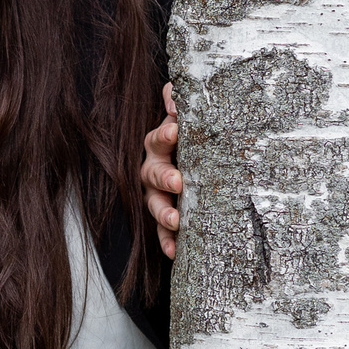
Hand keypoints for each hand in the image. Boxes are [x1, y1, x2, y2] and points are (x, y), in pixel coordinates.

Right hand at [142, 84, 182, 259]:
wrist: (196, 159)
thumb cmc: (192, 136)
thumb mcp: (187, 114)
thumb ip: (178, 99)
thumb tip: (175, 97)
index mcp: (159, 145)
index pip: (157, 139)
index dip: (164, 135)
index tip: (175, 132)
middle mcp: (153, 170)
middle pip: (152, 173)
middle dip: (164, 177)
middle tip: (178, 181)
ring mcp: (158, 195)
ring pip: (155, 204)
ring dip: (163, 213)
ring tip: (175, 221)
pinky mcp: (166, 217)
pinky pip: (162, 232)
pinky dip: (167, 241)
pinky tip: (174, 251)